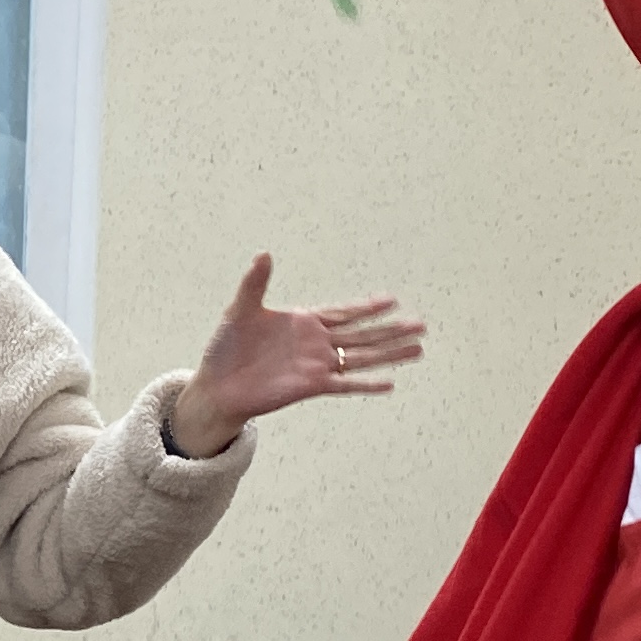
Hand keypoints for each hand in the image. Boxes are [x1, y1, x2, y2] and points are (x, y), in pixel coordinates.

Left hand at [169, 257, 423, 457]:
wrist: (218, 384)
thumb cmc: (226, 347)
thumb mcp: (240, 310)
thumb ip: (255, 283)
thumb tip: (264, 254)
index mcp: (304, 322)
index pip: (344, 312)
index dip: (368, 307)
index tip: (392, 300)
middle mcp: (317, 344)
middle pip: (363, 334)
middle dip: (392, 329)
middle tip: (422, 324)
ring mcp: (317, 365)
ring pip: (362, 357)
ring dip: (390, 353)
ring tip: (418, 349)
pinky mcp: (311, 386)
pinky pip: (345, 385)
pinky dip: (367, 384)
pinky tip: (389, 383)